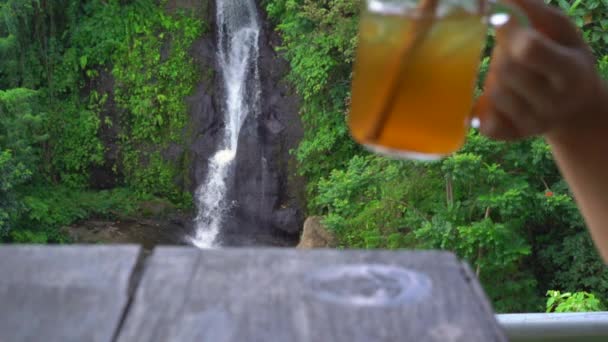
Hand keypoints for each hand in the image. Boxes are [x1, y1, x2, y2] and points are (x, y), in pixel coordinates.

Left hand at [473, 0, 607, 141]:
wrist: (575, 110)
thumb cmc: (563, 58)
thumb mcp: (562, 32)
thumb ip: (534, 10)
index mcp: (571, 72)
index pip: (530, 50)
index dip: (509, 31)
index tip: (500, 20)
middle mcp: (554, 103)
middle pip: (506, 70)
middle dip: (502, 55)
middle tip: (511, 51)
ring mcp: (532, 124)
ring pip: (493, 93)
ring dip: (494, 79)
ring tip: (511, 76)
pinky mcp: (511, 136)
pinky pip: (483, 121)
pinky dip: (482, 107)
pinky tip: (496, 100)